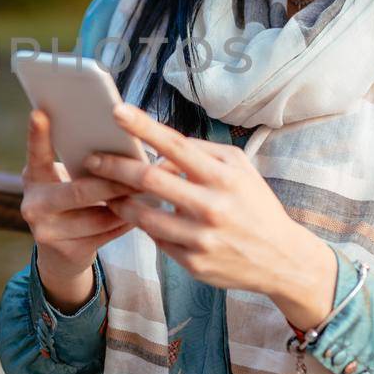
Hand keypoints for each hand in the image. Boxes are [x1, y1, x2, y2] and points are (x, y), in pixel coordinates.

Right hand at [20, 108, 137, 310]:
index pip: (36, 154)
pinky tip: (143, 211)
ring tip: (152, 189)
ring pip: (99, 215)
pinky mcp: (68, 252)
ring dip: (129, 202)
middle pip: (79, 191)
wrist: (59, 254)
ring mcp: (48, 232)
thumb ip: (79, 164)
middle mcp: (33, 205)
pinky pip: (107, 234)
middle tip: (144, 169)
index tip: (40, 112)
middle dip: (115, 182)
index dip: (37, 135)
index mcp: (33, 179)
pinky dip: (128, 220)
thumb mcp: (63, 181)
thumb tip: (120, 139)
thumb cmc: (69, 202)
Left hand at [84, 102, 337, 329]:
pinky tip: (139, 218)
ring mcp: (201, 238)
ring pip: (144, 216)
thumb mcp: (240, 169)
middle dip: (113, 167)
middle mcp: (211, 206)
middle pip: (148, 180)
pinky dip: (145, 226)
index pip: (175, 145)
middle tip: (91, 160)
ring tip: (107, 192)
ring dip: (119, 202)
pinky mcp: (193, 263)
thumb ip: (202, 152)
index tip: (116, 111)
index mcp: (223, 176)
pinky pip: (157, 239)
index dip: (143, 126)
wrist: (282, 259)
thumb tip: (161, 149)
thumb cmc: (255, 205)